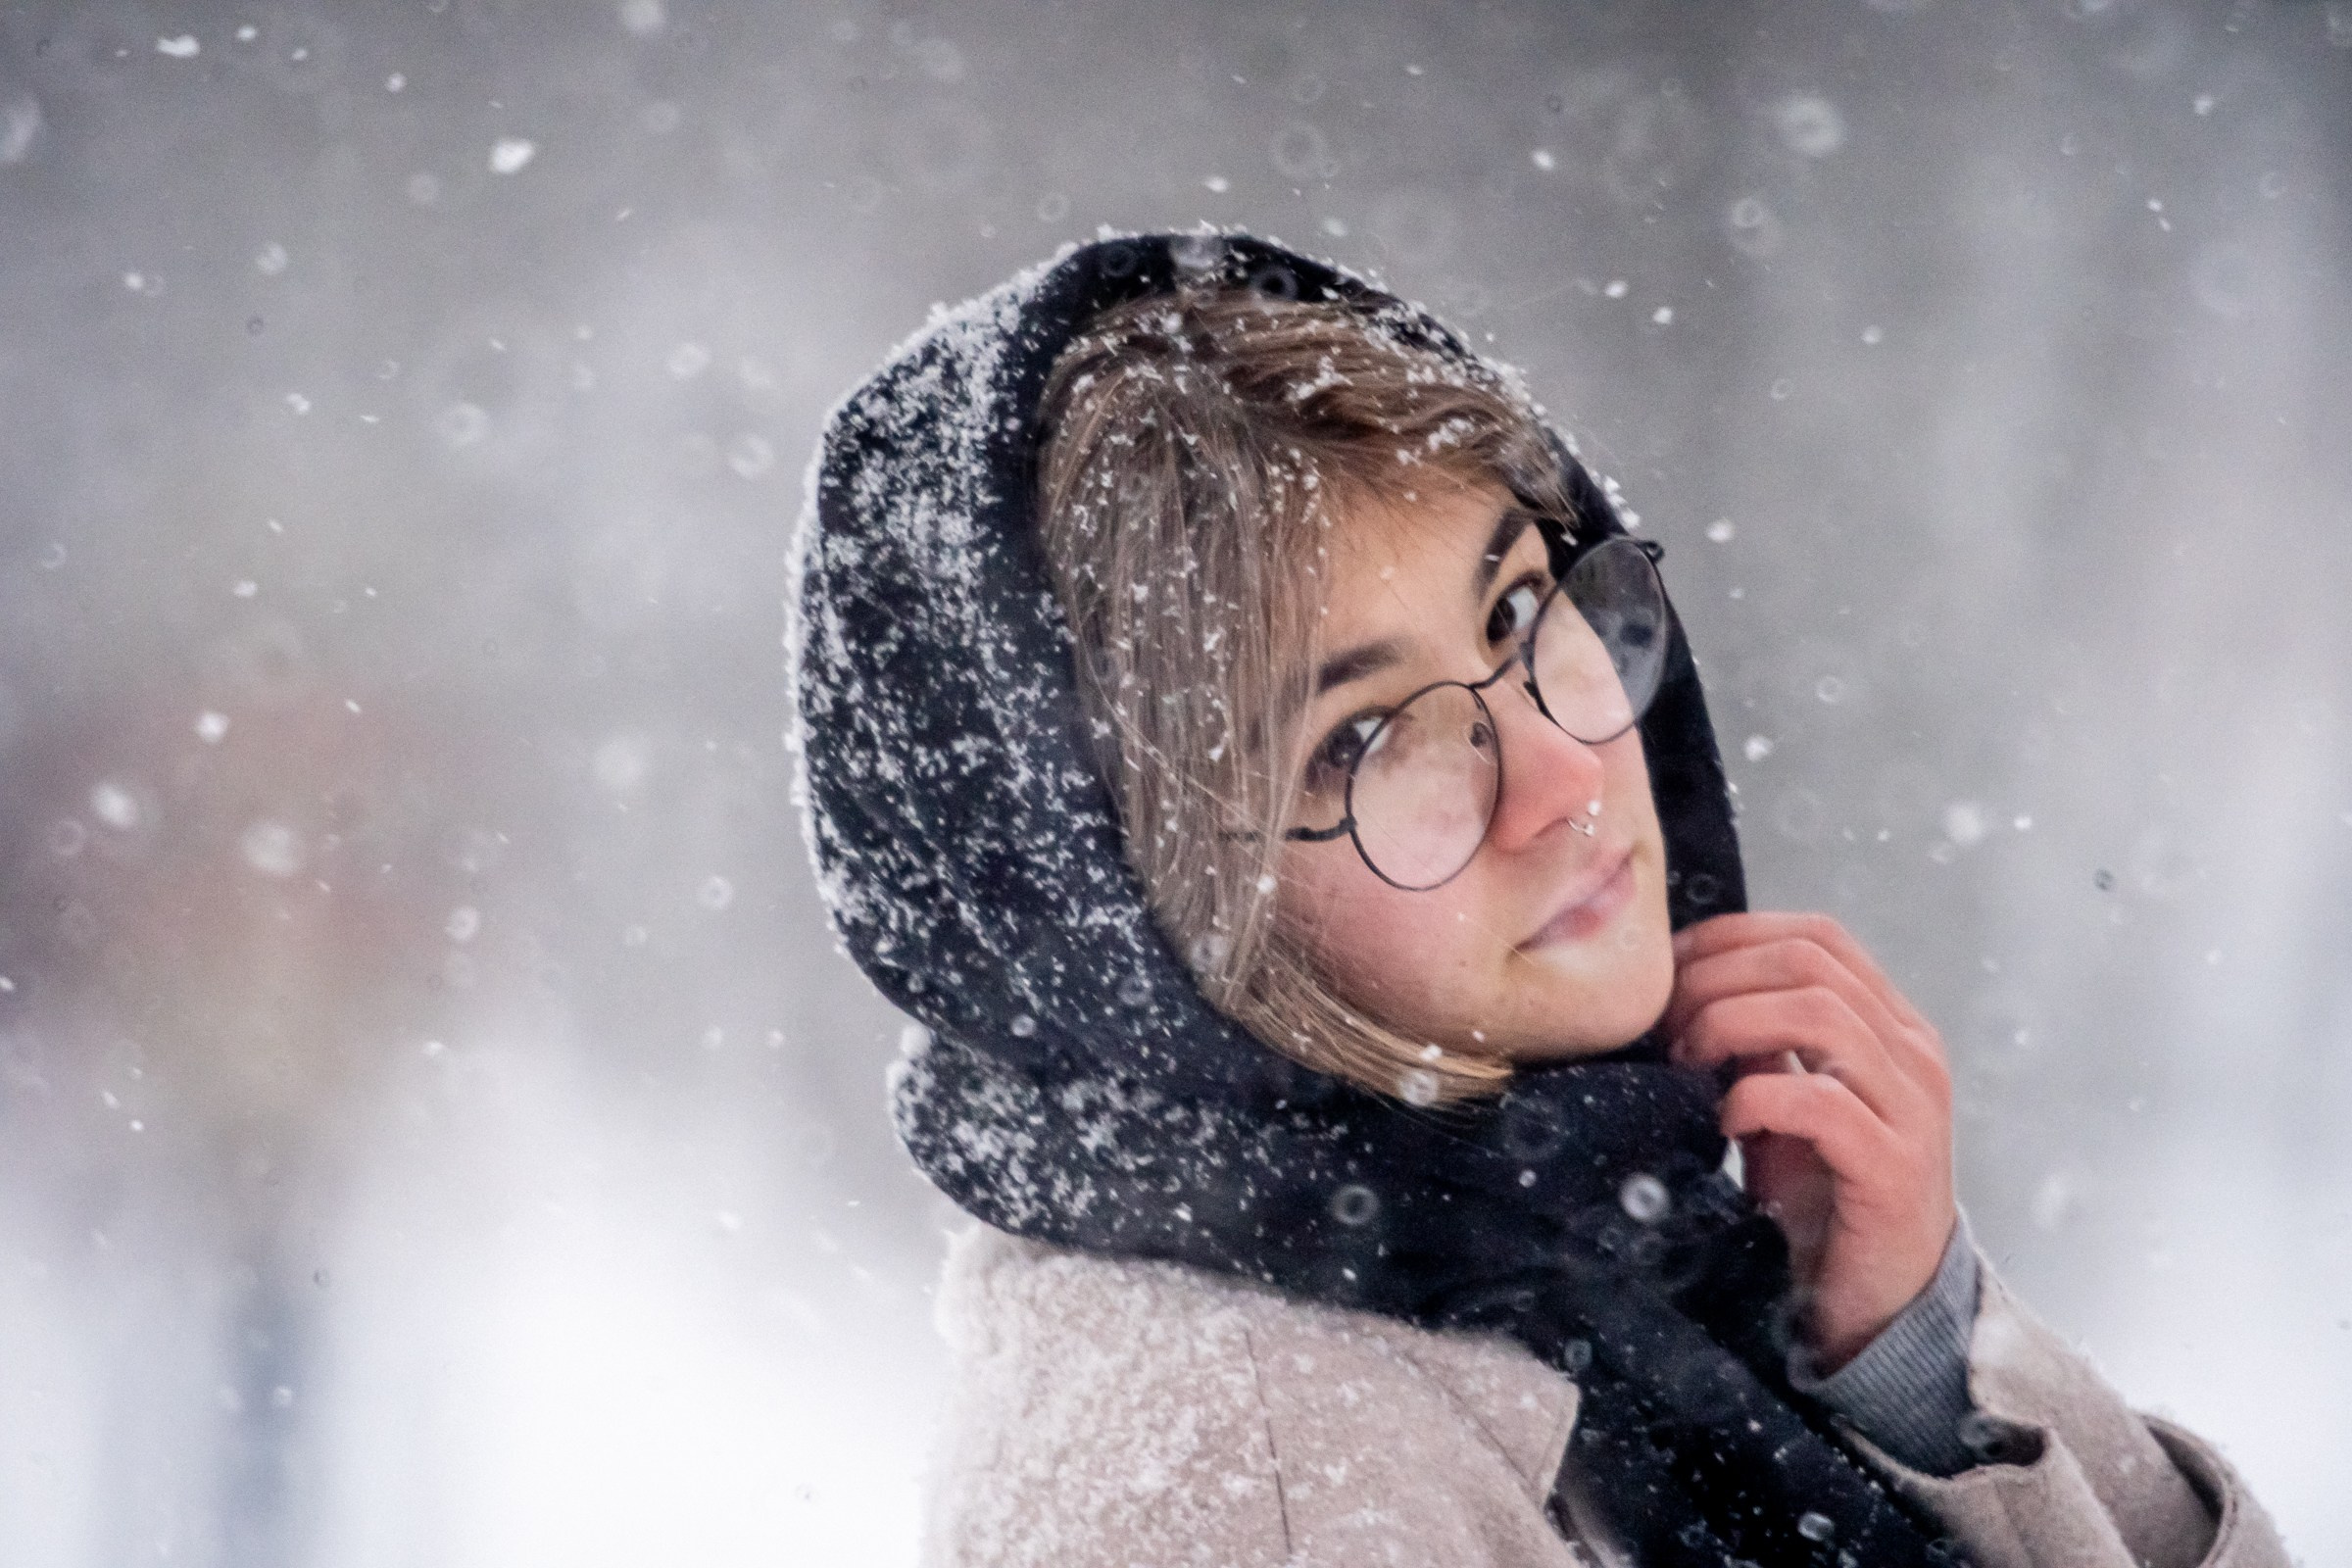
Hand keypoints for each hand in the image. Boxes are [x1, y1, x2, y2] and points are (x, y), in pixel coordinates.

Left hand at [1663, 912, 1956, 1371]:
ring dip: (1730, 1025)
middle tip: (1666, 1026)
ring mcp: (1913, 1110)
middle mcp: (1913, 1056)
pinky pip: (1820, 1102)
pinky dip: (1755, 1098)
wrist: (1875, 1306)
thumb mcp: (1779, 1105)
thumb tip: (1681, 988)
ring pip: (1819, 1013)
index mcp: (1890, 1027)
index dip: (1731, 938)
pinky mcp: (1894, 1170)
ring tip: (1687, 1064)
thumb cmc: (1820, 1201)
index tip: (1667, 973)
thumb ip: (1752, 1044)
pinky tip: (1723, 1122)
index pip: (1816, 937)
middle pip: (1809, 962)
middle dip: (1717, 979)